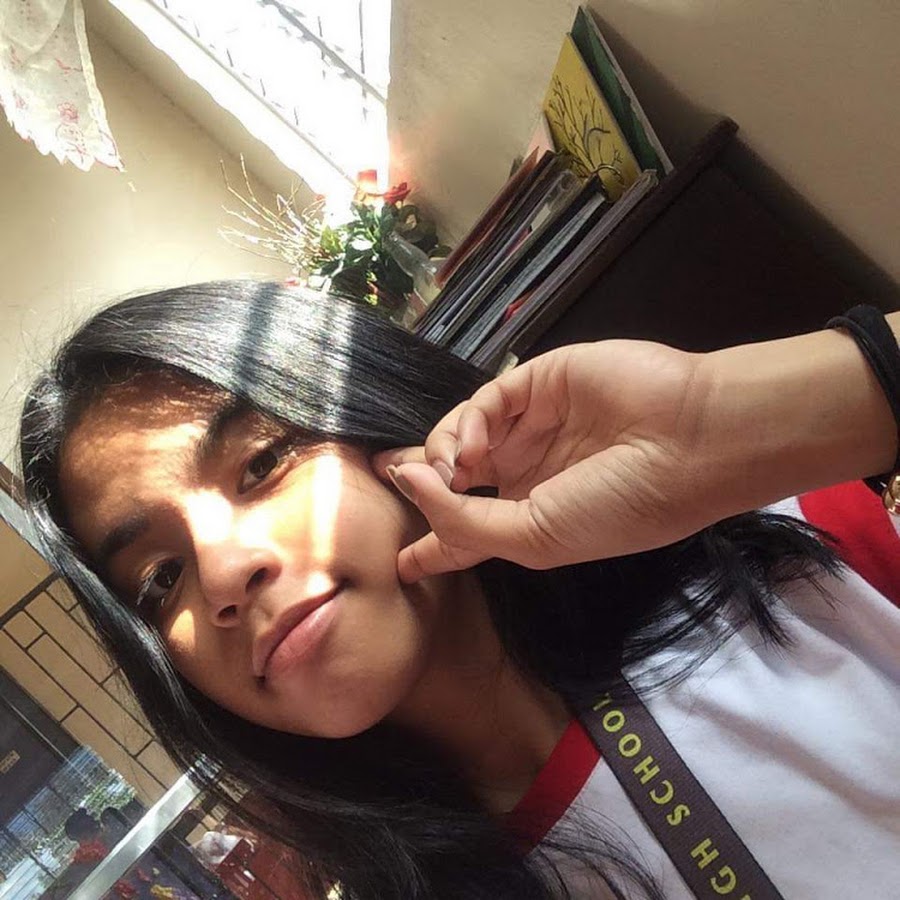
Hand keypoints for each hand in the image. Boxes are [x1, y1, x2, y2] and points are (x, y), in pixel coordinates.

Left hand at [374, 341, 717, 582]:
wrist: (688, 445)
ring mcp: (535, 427)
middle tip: (381, 473)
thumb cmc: (615, 507)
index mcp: (533, 518)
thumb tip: (404, 479)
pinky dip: (466, 423)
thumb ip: (462, 518)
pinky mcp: (539, 384)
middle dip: (420, 479)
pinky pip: (485, 403)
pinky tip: (467, 446)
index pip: (472, 533)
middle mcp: (529, 472)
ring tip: (446, 470)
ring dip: (441, 452)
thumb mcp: (533, 537)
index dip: (436, 546)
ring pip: (462, 435)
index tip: (403, 563)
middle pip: (457, 476)